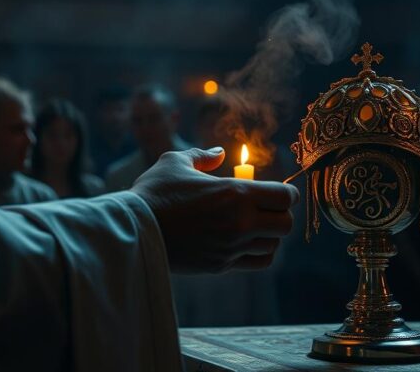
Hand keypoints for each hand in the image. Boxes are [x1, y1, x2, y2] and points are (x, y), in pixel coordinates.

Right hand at [131, 148, 299, 273]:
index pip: (284, 196)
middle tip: (265, 207)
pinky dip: (259, 252)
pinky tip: (245, 242)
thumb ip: (203, 156)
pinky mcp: (221, 266)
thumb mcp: (175, 162)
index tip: (275, 190)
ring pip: (274, 245)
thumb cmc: (155, 192)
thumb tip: (220, 153)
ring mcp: (232, 247)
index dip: (285, 192)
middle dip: (280, 214)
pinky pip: (258, 262)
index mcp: (236, 193)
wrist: (134, 231)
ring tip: (252, 224)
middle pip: (286, 224)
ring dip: (268, 234)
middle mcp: (240, 223)